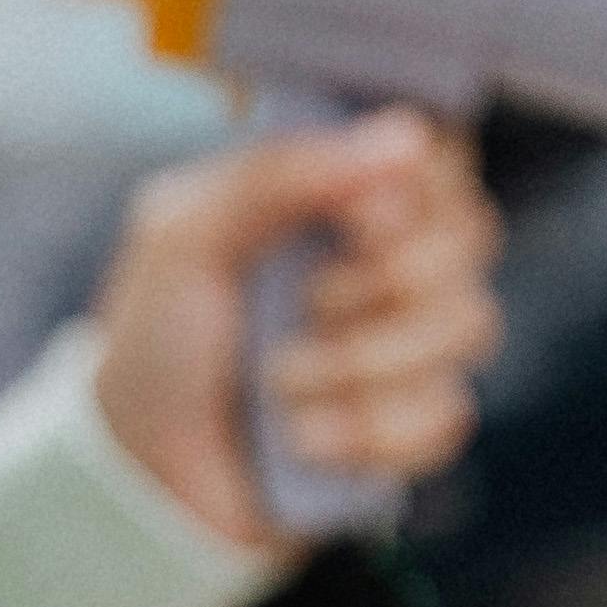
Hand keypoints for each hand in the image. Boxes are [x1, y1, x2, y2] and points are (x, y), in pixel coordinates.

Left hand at [86, 104, 506, 550]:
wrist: (139, 470)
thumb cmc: (156, 340)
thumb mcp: (182, 236)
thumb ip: (277, 174)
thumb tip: (407, 136)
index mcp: (339, 195)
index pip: (438, 159)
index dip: (409, 191)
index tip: (351, 220)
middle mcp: (390, 258)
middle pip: (468, 240)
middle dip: (373, 283)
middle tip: (299, 307)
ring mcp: (411, 344)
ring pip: (468, 325)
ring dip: (357, 363)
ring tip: (276, 383)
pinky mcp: (413, 426)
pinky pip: (446, 415)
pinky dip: (363, 432)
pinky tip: (303, 441)